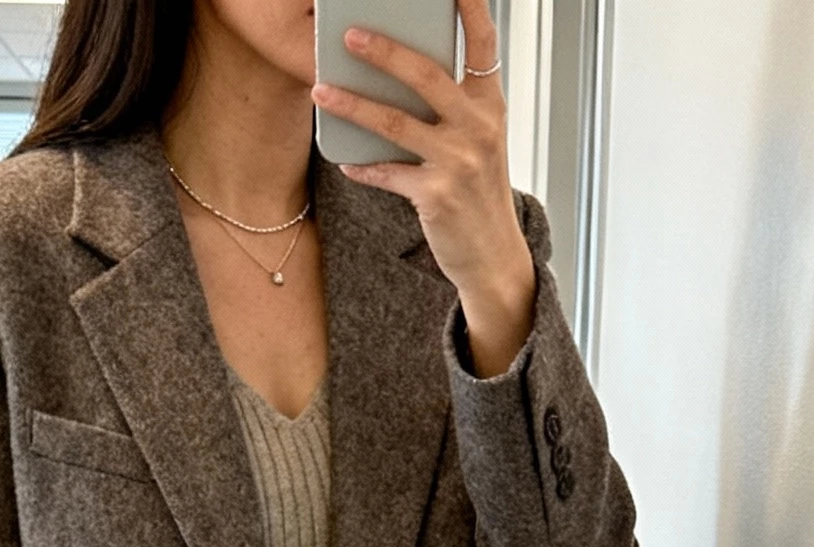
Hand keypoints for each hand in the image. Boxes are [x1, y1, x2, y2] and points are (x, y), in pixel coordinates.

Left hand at [311, 0, 536, 376]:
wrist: (493, 256)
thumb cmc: (479, 194)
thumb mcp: (478, 141)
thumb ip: (452, 105)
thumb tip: (400, 72)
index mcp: (490, 104)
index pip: (483, 42)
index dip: (468, 6)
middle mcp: (479, 127)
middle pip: (426, 74)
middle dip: (384, 50)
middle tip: (348, 33)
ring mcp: (458, 161)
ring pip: (395, 122)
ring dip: (352, 104)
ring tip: (320, 89)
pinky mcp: (436, 196)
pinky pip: (387, 172)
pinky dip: (362, 166)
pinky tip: (344, 160)